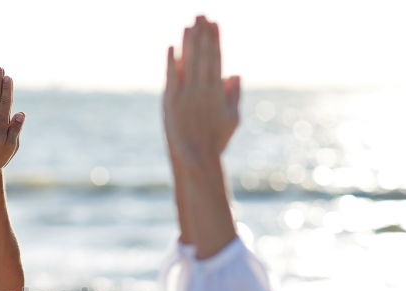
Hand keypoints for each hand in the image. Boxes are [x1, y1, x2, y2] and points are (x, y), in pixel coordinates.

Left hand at [163, 16, 239, 162]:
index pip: (217, 58)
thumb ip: (234, 94)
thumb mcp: (233, 118)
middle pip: (203, 55)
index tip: (216, 23)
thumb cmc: (216, 141)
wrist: (196, 160)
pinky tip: (171, 46)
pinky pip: (170, 77)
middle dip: (203, 34)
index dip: (216, 39)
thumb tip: (235, 73)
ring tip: (189, 24)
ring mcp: (185, 95)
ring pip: (188, 62)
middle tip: (202, 15)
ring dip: (189, 41)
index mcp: (218, 92)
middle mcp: (202, 90)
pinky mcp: (170, 102)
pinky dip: (171, 61)